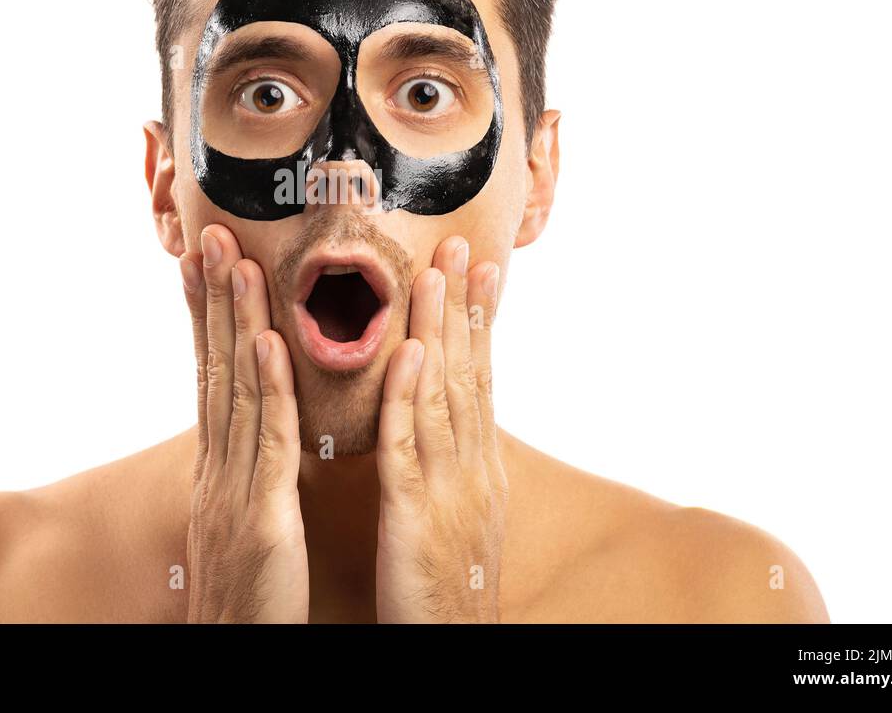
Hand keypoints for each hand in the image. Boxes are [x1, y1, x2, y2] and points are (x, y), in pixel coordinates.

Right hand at [179, 223, 308, 622]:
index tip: (205, 261)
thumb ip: (247, 471)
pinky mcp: (260, 518)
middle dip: (211, 297)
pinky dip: (267, 389)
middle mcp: (218, 467)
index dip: (207, 316)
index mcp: (219, 467)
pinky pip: (267, 444)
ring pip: (236, 390)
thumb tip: (248, 431)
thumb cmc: (252, 593)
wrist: (237, 653)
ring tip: (232, 259)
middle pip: (214, 367)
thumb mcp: (243, 520)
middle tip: (208, 234)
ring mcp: (233, 489)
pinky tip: (266, 343)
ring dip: (234, 320)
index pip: (212, 375)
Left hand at [374, 235, 506, 622]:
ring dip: (440, 329)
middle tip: (462, 243)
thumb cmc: (445, 586)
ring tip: (436, 272)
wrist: (453, 647)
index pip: (480, 379)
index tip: (478, 267)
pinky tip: (411, 354)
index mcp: (480, 467)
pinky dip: (411, 397)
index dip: (478, 321)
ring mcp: (451, 490)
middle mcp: (474, 469)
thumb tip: (451, 421)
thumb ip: (451, 462)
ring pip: (445, 395)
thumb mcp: (457, 514)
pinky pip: (411, 447)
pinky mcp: (419, 517)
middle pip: (470, 373)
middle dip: (464, 305)